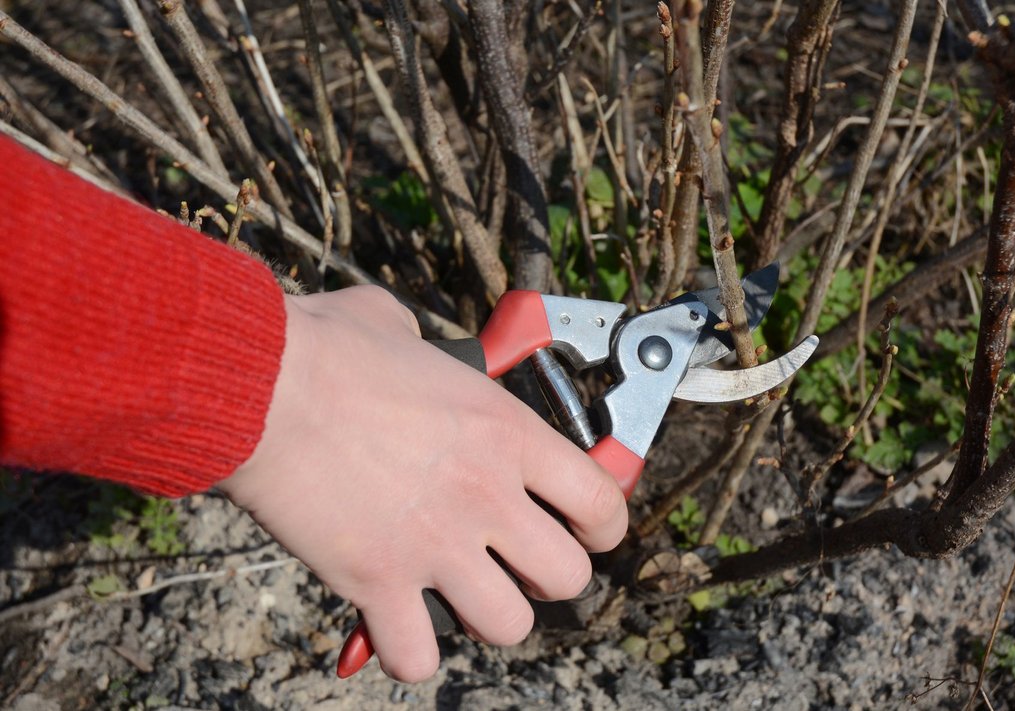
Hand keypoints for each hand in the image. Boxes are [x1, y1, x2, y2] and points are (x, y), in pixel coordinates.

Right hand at [218, 286, 627, 681]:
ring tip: (459, 593)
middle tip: (514, 561)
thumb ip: (425, 352)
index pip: (601, 500)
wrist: (258, 386)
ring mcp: (436, 545)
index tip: (588, 531)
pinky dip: (409, 651)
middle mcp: (485, 495)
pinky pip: (418, 656)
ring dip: (488, 616)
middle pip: (568, 577)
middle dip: (547, 577)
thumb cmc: (323, 350)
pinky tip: (394, 623)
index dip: (604, 526)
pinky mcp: (377, 582)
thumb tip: (405, 342)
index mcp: (505, 432)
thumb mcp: (399, 329)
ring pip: (508, 625)